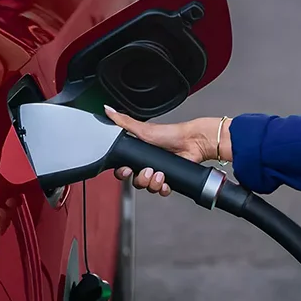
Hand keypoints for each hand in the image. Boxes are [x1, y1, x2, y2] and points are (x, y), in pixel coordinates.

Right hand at [104, 106, 221, 196]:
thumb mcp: (142, 129)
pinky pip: (162, 191)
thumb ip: (123, 121)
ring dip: (153, 183)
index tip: (127, 169)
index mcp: (139, 154)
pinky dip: (163, 189)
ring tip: (160, 174)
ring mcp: (158, 173)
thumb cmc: (170, 133)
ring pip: (148, 187)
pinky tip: (166, 182)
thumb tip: (108, 110)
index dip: (123, 172)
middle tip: (148, 170)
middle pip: (136, 181)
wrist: (192, 142)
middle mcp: (147, 164)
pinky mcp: (170, 180)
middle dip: (141, 179)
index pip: (124, 169)